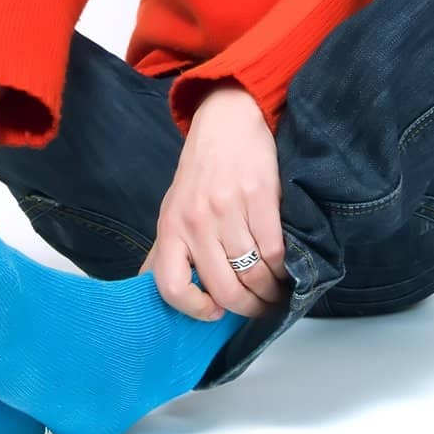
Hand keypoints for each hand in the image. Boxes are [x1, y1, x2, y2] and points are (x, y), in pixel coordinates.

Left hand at [137, 82, 292, 321]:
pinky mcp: (259, 196)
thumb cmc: (201, 172)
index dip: (194, 308)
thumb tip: (150, 291)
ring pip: (254, 274)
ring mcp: (228, 209)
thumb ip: (166, 252)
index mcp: (171, 227)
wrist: (227, 122)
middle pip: (224, 288)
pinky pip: (275, 251)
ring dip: (270, 291)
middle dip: (248, 308)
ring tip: (276, 290)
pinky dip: (283, 268)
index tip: (215, 311)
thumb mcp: (173, 209)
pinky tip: (284, 267)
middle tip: (259, 307)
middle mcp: (196, 221)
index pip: (170, 286)